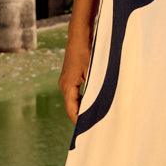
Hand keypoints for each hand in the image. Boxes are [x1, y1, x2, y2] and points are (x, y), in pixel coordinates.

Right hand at [60, 0, 98, 120]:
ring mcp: (67, 81)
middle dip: (83, 117)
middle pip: (73, 108)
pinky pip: (76, 93)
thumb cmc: (87, 50)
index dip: (81, 122)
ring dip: (84, 109)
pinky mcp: (71, 76)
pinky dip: (84, 100)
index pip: (73, 111)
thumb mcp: (93, 70)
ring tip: (97, 119)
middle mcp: (64, 86)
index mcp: (68, 86)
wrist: (79, 33)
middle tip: (97, 128)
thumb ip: (95, 88)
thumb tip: (101, 103)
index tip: (90, 133)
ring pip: (75, 101)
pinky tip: (94, 103)